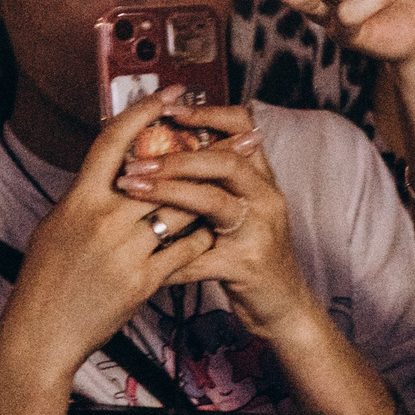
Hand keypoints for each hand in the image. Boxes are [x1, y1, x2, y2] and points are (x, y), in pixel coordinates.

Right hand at [0, 89, 214, 389]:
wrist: (43, 334)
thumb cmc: (48, 277)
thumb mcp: (59, 226)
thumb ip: (91, 194)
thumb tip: (123, 164)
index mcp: (78, 201)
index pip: (112, 142)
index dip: (142, 111)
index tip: (170, 94)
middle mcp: (103, 220)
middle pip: (165, 174)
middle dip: (207, 155)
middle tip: (241, 139)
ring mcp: (125, 249)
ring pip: (185, 208)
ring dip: (210, 195)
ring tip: (239, 178)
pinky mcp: (145, 279)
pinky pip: (188, 247)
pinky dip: (201, 237)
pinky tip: (211, 231)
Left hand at [115, 106, 322, 342]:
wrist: (282, 304)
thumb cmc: (249, 253)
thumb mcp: (239, 211)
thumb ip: (214, 184)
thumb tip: (163, 152)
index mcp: (261, 180)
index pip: (244, 129)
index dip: (209, 115)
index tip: (169, 110)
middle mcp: (266, 198)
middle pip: (227, 162)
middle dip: (177, 158)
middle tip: (136, 161)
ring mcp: (260, 231)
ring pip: (214, 202)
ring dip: (168, 193)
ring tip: (131, 190)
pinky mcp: (247, 265)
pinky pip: (198, 258)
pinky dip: (166, 258)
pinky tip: (141, 258)